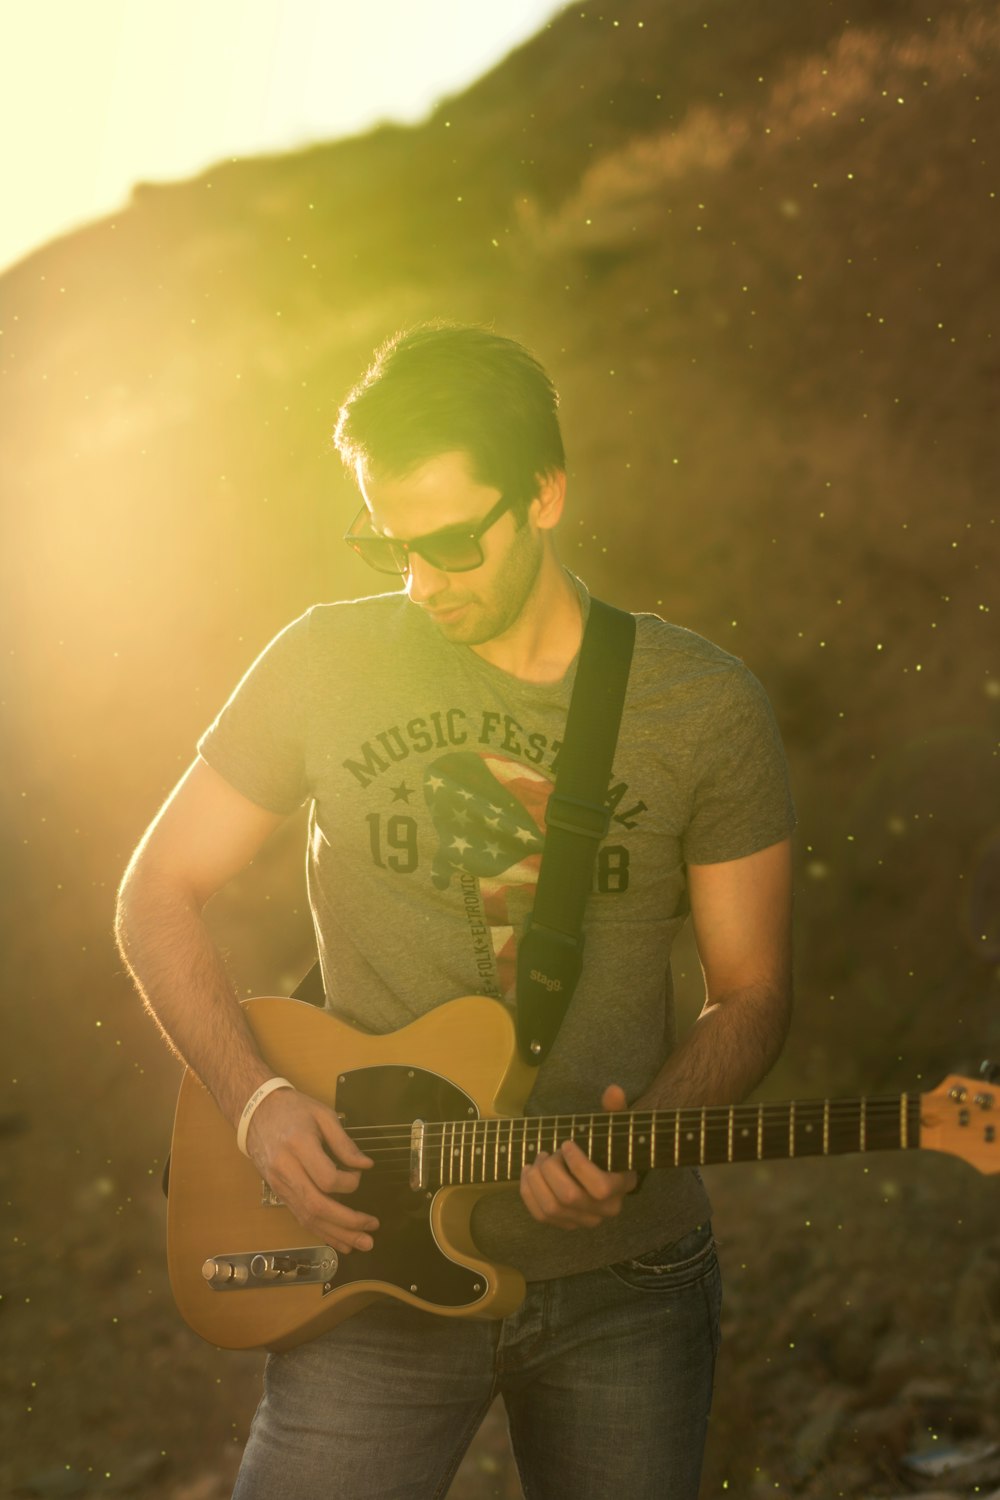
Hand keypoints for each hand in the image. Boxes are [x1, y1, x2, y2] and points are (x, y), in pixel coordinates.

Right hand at [245, 1087, 378, 1254]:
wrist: (255, 1113)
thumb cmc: (293, 1109)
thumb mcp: (322, 1114)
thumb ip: (344, 1142)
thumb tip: (366, 1165)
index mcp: (298, 1146)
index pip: (326, 1178)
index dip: (349, 1183)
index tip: (360, 1175)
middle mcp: (286, 1170)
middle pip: (317, 1206)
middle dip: (347, 1223)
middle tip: (372, 1231)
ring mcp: (279, 1185)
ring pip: (307, 1217)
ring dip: (336, 1234)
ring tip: (361, 1244)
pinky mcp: (279, 1193)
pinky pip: (300, 1217)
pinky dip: (321, 1232)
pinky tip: (339, 1241)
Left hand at [519, 1084, 637, 1229]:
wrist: (604, 1169)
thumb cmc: (606, 1144)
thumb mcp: (613, 1125)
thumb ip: (615, 1109)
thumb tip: (613, 1091)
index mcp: (622, 1186)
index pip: (600, 1187)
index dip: (578, 1164)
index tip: (566, 1143)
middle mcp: (606, 1210)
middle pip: (569, 1197)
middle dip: (551, 1170)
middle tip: (548, 1152)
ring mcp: (585, 1221)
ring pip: (551, 1208)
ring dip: (537, 1180)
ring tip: (538, 1160)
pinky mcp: (566, 1224)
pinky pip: (540, 1215)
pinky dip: (528, 1193)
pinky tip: (527, 1173)